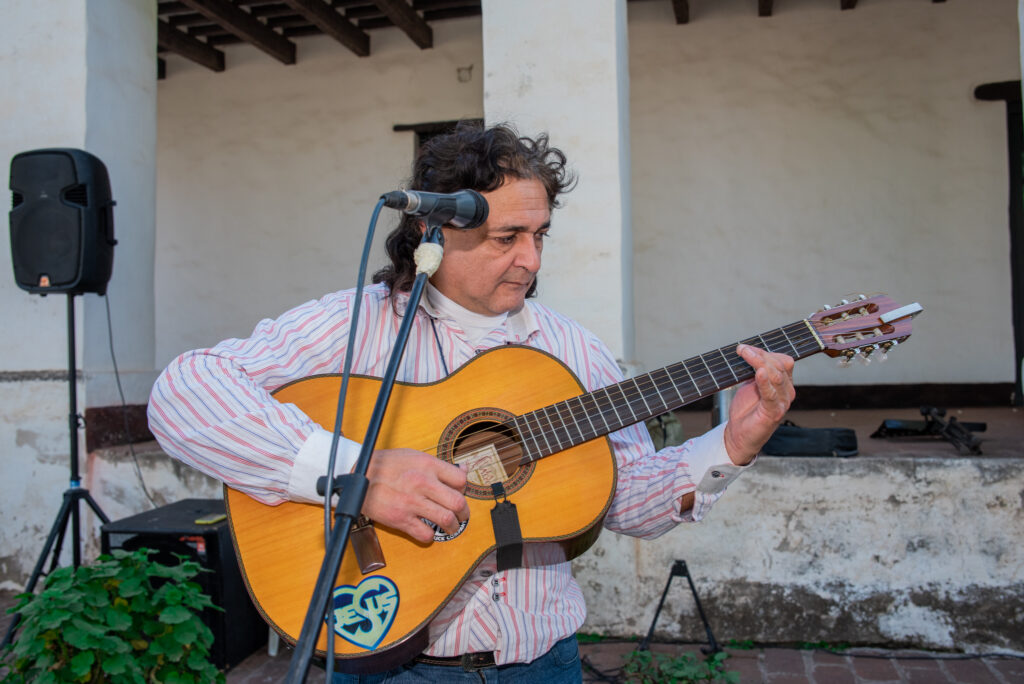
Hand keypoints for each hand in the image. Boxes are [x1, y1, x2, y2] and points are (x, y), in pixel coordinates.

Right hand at [362, 448, 469, 542]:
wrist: (358, 478)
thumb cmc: (384, 465)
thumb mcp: (413, 456)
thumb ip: (438, 464)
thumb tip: (462, 469)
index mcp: (427, 465)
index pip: (460, 480)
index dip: (463, 489)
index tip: (459, 493)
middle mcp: (423, 483)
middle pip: (458, 502)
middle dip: (464, 513)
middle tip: (462, 515)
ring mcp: (412, 502)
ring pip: (446, 520)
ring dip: (453, 527)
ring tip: (450, 527)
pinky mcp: (401, 519)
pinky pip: (425, 534)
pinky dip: (430, 536)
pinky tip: (427, 531)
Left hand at [722, 344, 795, 465]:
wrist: (739, 435)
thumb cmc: (746, 410)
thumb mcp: (750, 385)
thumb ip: (754, 371)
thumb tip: (748, 351)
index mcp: (784, 383)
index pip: (782, 361)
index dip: (764, 351)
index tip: (745, 347)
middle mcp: (787, 392)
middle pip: (779, 366)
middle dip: (760, 355)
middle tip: (741, 349)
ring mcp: (782, 403)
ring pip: (776, 376)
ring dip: (759, 362)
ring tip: (745, 355)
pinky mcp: (773, 413)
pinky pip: (771, 395)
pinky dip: (765, 382)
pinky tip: (758, 373)